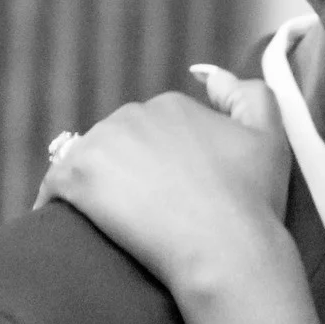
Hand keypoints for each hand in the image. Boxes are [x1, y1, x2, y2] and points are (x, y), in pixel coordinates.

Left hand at [38, 71, 291, 298]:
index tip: (173, 195)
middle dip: (128, 172)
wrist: (228, 250)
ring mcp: (102, 143)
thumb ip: (247, 93)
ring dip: (94, 187)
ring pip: (87, 162)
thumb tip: (204, 72)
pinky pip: (54, 186)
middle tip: (146, 215)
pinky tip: (74, 226)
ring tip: (113, 225)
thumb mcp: (270, 136)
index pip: (153, 131)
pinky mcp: (76, 176)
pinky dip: (58, 203)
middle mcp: (133, 114)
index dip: (163, 165)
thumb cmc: (253, 203)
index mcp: (173, 104)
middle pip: (118, 144)